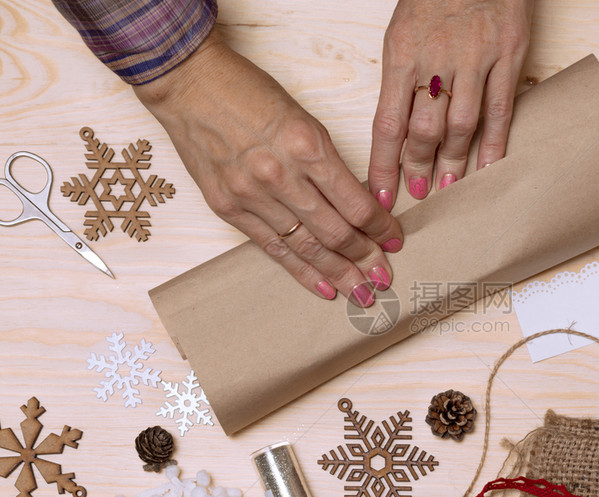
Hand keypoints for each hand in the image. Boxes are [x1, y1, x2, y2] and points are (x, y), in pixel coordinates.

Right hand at [134, 31, 401, 306]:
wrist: (189, 84)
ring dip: (338, 273)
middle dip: (365, 258)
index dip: (380, 228)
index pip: (356, 203)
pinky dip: (301, 271)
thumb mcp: (304, 119)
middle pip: (335, 231)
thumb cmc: (250, 93)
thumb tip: (357, 205)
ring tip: (362, 293)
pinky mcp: (228, 207)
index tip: (394, 239)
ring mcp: (251, 195)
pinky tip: (323, 288)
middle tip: (384, 278)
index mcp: (308, 146)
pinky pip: (272, 248)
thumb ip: (329, 164)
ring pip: (306, 246)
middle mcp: (281, 175)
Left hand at [368, 0, 532, 205]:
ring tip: (448, 188)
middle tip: (418, 193)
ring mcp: (476, 58)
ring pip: (461, 125)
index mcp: (402, 54)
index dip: (383, 166)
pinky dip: (494, 144)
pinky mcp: (509, 54)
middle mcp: (436, 59)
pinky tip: (488, 168)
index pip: (387, 124)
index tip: (382, 196)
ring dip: (453, 163)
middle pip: (423, 130)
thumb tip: (398, 133)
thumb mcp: (403, 33)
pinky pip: (500, 109)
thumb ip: (401, 80)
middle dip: (417, 167)